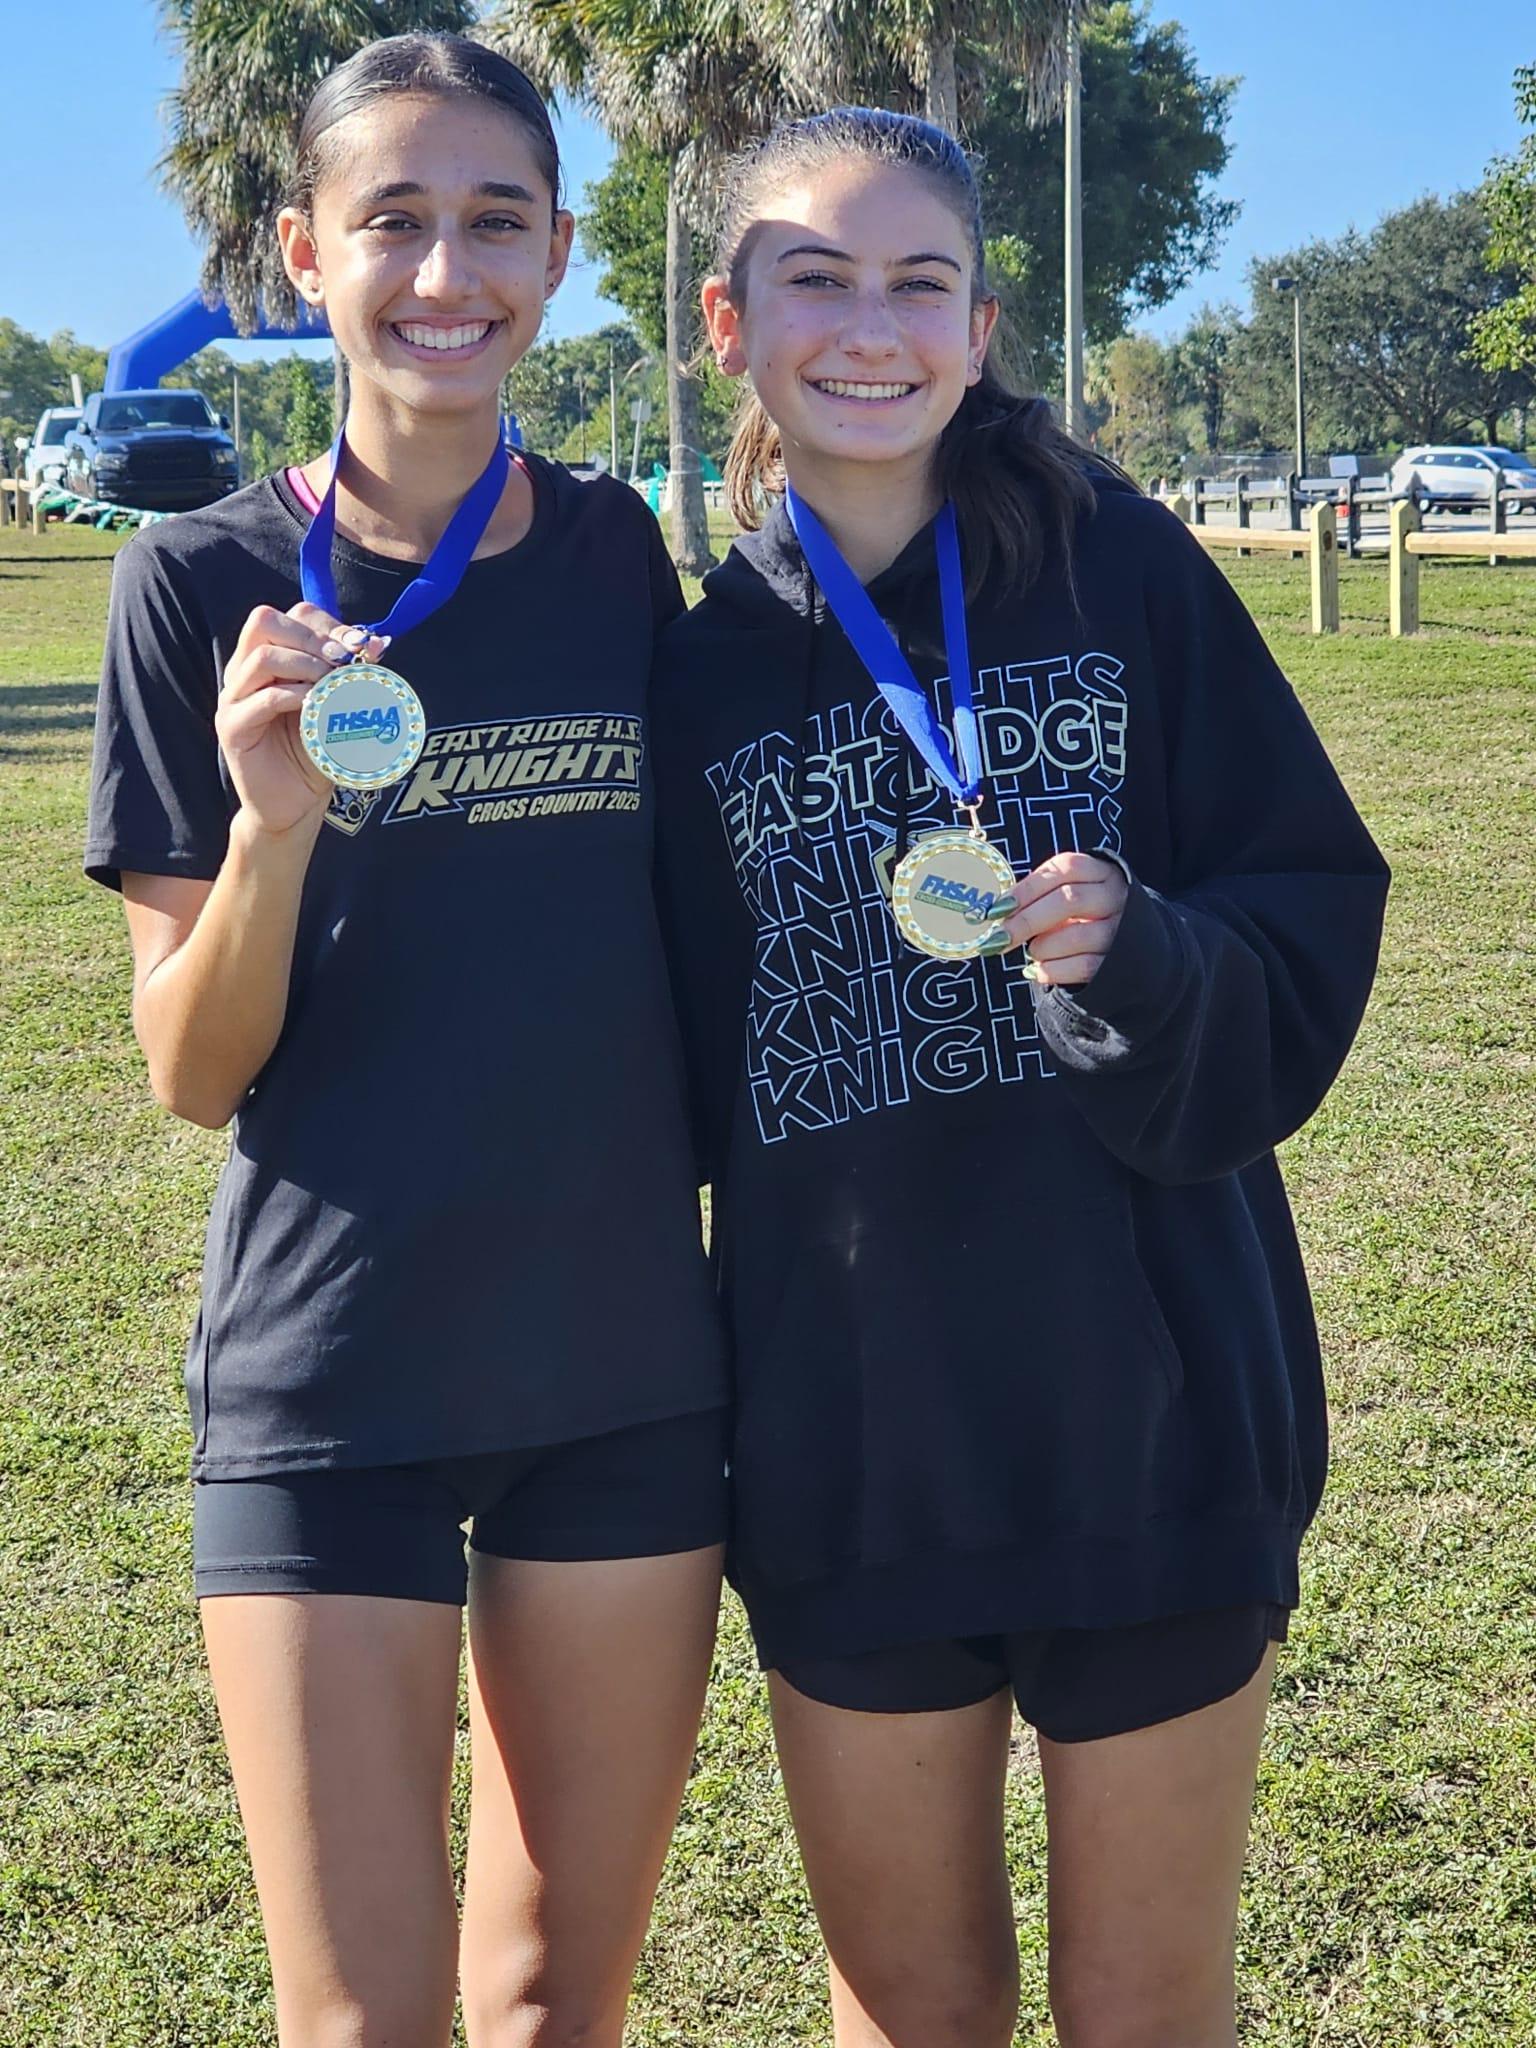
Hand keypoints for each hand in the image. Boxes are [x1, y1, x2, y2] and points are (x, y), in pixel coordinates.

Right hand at [215, 604, 386, 836]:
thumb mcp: (340, 706)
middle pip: (264, 621)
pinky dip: (296, 697)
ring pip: (262, 657)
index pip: (290, 616)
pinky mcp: (233, 727)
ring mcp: (233, 697)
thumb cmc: (317, 752)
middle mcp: (244, 671)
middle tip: (342, 662)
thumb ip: (352, 675)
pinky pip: (262, 700)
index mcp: (268, 658)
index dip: (326, 623)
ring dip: (306, 665)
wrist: (295, 803)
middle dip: (312, 637)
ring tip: (333, 686)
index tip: (359, 645)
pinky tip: (318, 707)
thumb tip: (377, 643)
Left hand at [985, 851, 1128, 985]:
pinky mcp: (1118, 963)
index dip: (1027, 889)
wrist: (1127, 947)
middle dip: (1026, 921)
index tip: (998, 908)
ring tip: (1032, 951)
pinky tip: (1039, 970)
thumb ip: (1039, 897)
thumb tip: (996, 913)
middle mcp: (1114, 897)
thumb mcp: (1068, 896)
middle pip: (1069, 901)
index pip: (1064, 870)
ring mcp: (1121, 930)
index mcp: (1100, 872)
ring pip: (1076, 936)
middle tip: (998, 938)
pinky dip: (1052, 970)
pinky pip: (1082, 966)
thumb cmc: (1082, 916)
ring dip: (1042, 947)